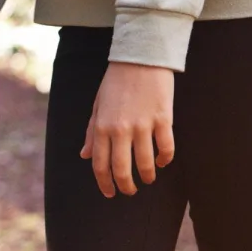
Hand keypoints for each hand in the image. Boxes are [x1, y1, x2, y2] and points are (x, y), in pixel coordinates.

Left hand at [80, 62, 174, 197]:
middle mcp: (121, 129)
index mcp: (102, 126)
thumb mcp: (98, 106)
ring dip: (147, 176)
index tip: (110, 193)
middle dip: (126, 186)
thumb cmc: (116, 82)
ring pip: (145, 163)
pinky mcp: (163, 119)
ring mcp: (143, 125)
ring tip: (148, 179)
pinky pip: (166, 148)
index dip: (104, 183)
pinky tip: (162, 162)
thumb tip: (85, 156)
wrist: (140, 58)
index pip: (100, 164)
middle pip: (122, 169)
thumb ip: (92, 132)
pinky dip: (164, 160)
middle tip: (129, 191)